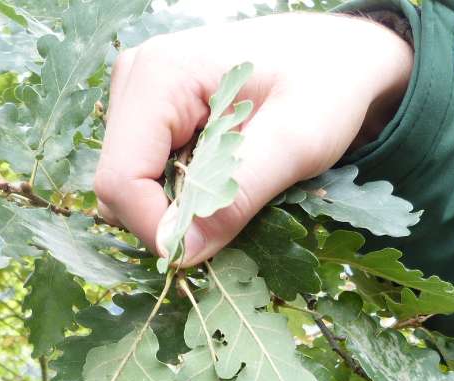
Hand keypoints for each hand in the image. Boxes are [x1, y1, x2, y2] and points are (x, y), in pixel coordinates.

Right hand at [94, 13, 412, 265]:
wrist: (336, 55)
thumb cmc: (325, 84)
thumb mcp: (296, 143)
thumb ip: (238, 195)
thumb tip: (182, 252)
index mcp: (161, 75)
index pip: (121, 179)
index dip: (156, 229)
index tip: (203, 251)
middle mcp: (135, 80)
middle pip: (117, 186)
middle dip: (167, 220)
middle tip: (232, 213)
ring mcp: (136, 97)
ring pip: (127, 188)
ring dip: (176, 209)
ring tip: (232, 187)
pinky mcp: (148, 117)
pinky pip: (144, 178)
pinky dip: (179, 196)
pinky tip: (220, 178)